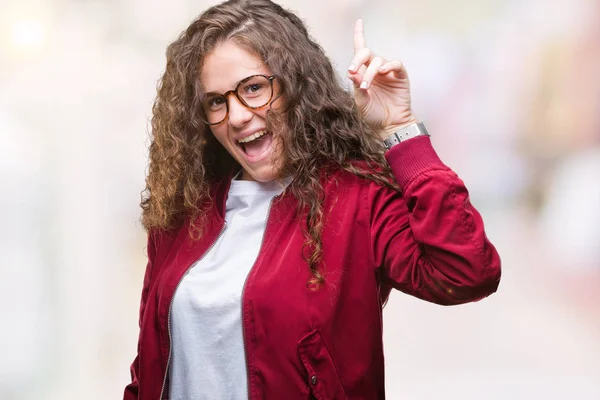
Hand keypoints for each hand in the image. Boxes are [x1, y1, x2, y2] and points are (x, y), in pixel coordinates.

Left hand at [347, 19, 417, 139]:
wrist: (389, 126)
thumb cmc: (373, 115)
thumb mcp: (360, 102)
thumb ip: (356, 86)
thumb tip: (352, 72)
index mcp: (363, 74)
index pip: (360, 52)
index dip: (359, 35)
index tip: (359, 22)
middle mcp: (375, 70)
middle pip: (366, 53)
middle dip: (357, 59)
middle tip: (352, 70)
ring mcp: (387, 73)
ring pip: (378, 61)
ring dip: (370, 72)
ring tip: (366, 87)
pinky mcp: (400, 76)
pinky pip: (395, 64)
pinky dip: (389, 66)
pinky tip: (382, 72)